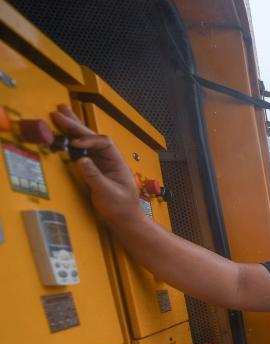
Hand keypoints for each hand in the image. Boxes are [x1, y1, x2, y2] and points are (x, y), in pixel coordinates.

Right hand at [51, 104, 144, 226]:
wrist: (124, 220)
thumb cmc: (122, 208)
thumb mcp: (108, 193)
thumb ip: (95, 177)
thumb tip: (81, 159)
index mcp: (118, 163)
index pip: (104, 144)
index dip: (90, 140)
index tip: (76, 144)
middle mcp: (109, 159)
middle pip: (93, 137)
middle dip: (77, 126)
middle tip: (60, 114)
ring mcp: (101, 163)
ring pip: (86, 141)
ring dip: (74, 128)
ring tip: (61, 113)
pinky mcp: (93, 168)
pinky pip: (81, 151)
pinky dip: (71, 140)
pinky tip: (64, 131)